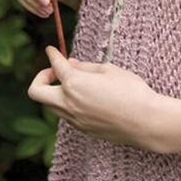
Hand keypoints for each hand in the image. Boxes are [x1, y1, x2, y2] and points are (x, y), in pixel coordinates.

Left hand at [28, 46, 160, 147]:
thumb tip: (71, 64)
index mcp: (73, 83)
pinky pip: (66, 115)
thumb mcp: (109, 70)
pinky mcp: (82, 129)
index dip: (52, 55)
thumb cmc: (130, 91)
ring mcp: (73, 119)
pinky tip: (86, 98)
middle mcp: (68, 103)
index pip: (55, 65)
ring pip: (50, 105)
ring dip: (55, 92)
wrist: (144, 122)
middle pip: (36, 92)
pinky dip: (68, 104)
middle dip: (42, 78)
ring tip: (75, 83)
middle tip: (57, 72)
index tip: (51, 50)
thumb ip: (86, 67)